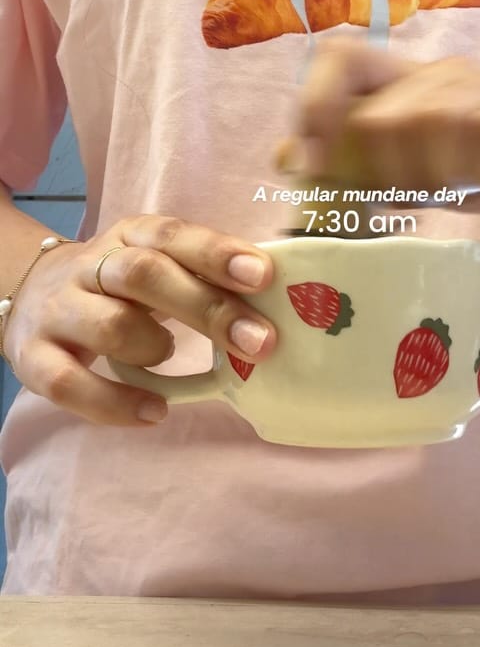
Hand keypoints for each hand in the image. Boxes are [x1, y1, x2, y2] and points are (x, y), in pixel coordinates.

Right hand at [3, 216, 275, 426]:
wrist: (33, 298)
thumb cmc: (121, 288)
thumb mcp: (158, 267)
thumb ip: (205, 279)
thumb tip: (279, 303)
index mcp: (131, 236)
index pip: (172, 234)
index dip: (217, 253)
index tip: (263, 276)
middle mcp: (92, 266)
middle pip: (145, 276)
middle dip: (207, 309)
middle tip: (259, 342)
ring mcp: (59, 311)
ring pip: (110, 326)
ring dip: (155, 349)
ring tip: (170, 358)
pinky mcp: (34, 358)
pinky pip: (71, 384)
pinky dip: (117, 404)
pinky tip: (154, 412)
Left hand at [289, 39, 479, 232]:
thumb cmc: (476, 175)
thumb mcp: (403, 177)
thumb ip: (350, 165)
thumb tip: (283, 156)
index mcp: (408, 80)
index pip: (342, 55)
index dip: (317, 103)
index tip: (315, 161)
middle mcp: (447, 74)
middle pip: (386, 114)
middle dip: (385, 174)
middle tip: (409, 199)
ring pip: (436, 123)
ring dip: (437, 177)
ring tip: (455, 190)